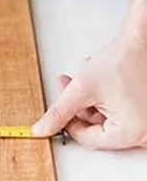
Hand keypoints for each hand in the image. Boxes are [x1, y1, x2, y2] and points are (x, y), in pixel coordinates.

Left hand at [31, 31, 146, 149]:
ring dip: (90, 100)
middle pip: (97, 128)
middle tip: (69, 85)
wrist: (141, 41)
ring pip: (106, 118)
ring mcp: (146, 124)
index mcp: (131, 133)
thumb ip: (59, 111)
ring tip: (86, 78)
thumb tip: (43, 129)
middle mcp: (143, 134)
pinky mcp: (145, 114)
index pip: (88, 138)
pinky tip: (99, 81)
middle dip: (80, 105)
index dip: (69, 122)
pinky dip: (104, 99)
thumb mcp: (82, 88)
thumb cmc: (123, 61)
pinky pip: (119, 113)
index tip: (60, 108)